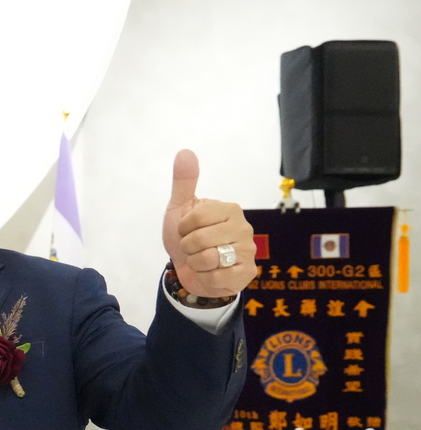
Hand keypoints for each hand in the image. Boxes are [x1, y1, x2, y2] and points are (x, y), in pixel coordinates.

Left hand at [161, 150, 256, 298]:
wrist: (190, 271)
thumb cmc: (187, 238)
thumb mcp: (180, 209)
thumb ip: (184, 182)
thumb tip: (185, 152)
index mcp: (229, 209)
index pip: (196, 217)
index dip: (183, 228)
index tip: (187, 230)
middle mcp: (244, 227)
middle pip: (200, 239)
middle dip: (188, 247)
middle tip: (194, 248)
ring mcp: (248, 251)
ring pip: (208, 258)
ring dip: (196, 263)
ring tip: (202, 260)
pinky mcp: (247, 273)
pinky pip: (218, 277)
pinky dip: (206, 277)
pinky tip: (211, 273)